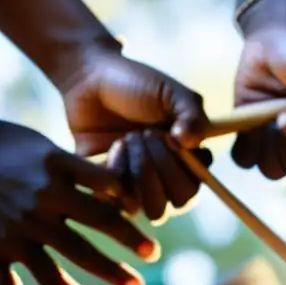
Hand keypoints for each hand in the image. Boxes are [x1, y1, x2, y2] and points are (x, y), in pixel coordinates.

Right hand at [0, 110, 158, 284]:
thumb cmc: (6, 144)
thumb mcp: (49, 149)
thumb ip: (83, 174)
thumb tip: (123, 194)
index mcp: (56, 182)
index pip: (105, 208)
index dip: (130, 227)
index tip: (148, 243)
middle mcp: (37, 210)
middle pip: (85, 245)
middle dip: (116, 266)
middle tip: (144, 276)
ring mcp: (13, 235)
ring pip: (51, 274)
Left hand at [60, 44, 211, 222]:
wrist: (89, 78)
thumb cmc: (136, 83)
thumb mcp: (172, 93)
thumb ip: (193, 115)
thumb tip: (191, 143)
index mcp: (186, 158)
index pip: (196, 187)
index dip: (184, 167)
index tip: (171, 136)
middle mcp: (164, 176)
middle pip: (176, 202)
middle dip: (161, 168)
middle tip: (144, 134)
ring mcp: (135, 183)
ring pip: (149, 206)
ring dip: (139, 172)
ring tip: (126, 141)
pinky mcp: (106, 185)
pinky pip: (116, 200)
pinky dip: (115, 173)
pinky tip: (111, 147)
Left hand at [233, 0, 285, 178]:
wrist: (275, 32)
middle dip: (282, 146)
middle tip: (278, 114)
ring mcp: (279, 140)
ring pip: (269, 169)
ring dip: (263, 145)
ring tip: (265, 112)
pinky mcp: (252, 135)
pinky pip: (244, 159)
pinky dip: (242, 144)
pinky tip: (249, 118)